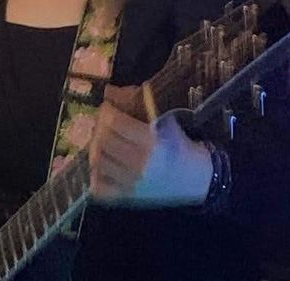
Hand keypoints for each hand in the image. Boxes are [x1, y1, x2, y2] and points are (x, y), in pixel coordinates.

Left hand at [88, 85, 212, 206]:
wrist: (195, 178)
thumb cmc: (179, 145)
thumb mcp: (165, 120)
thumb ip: (137, 103)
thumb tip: (109, 91)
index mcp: (150, 142)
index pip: (114, 122)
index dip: (106, 111)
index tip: (108, 107)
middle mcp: (139, 163)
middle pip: (102, 140)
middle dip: (99, 126)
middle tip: (103, 123)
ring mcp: (131, 183)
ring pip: (97, 161)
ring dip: (95, 146)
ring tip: (102, 141)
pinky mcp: (127, 197)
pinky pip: (99, 188)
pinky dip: (95, 174)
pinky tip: (102, 164)